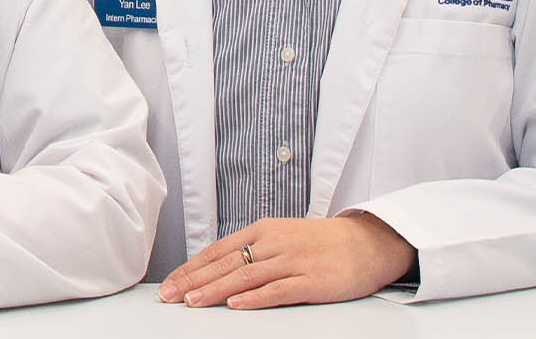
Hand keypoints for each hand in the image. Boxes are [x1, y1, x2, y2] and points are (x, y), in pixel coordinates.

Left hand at [158, 214, 415, 309]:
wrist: (367, 243)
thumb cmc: (321, 244)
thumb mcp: (283, 238)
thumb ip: (253, 252)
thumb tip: (217, 269)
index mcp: (264, 230)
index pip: (219, 250)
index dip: (191, 268)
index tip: (168, 285)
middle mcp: (275, 243)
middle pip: (227, 263)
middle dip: (194, 281)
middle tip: (168, 297)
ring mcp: (294, 261)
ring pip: (247, 276)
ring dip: (216, 290)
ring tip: (193, 303)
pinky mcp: (312, 280)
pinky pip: (278, 290)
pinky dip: (255, 298)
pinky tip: (236, 305)